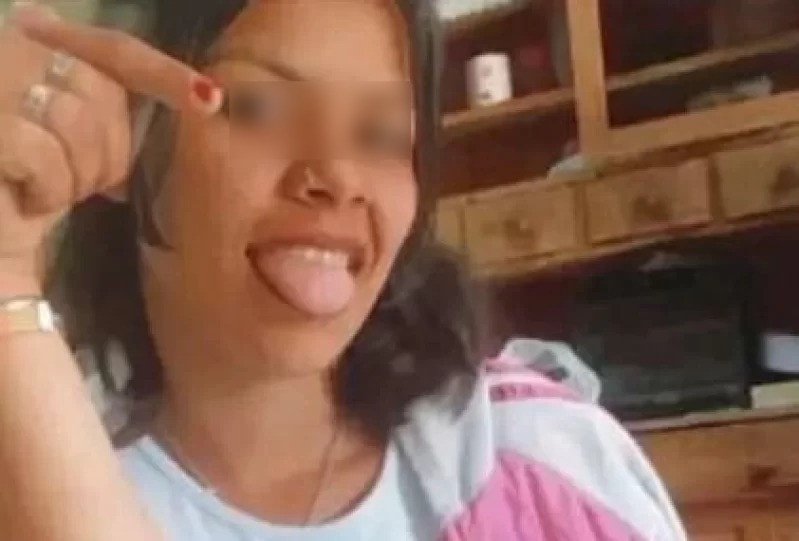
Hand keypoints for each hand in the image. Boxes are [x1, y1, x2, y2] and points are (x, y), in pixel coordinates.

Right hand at [0, 2, 221, 290]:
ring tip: (58, 192)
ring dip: (82, 171)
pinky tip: (32, 202)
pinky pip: (42, 152)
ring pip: (74, 119)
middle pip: (99, 86)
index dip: (164, 72)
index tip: (208, 98)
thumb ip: (110, 106)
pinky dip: (50, 188)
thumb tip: (198, 98)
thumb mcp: (79, 142)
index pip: (116, 50)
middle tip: (99, 184)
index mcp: (34, 43)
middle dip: (112, 145)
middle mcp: (6, 51)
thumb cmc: (31, 191)